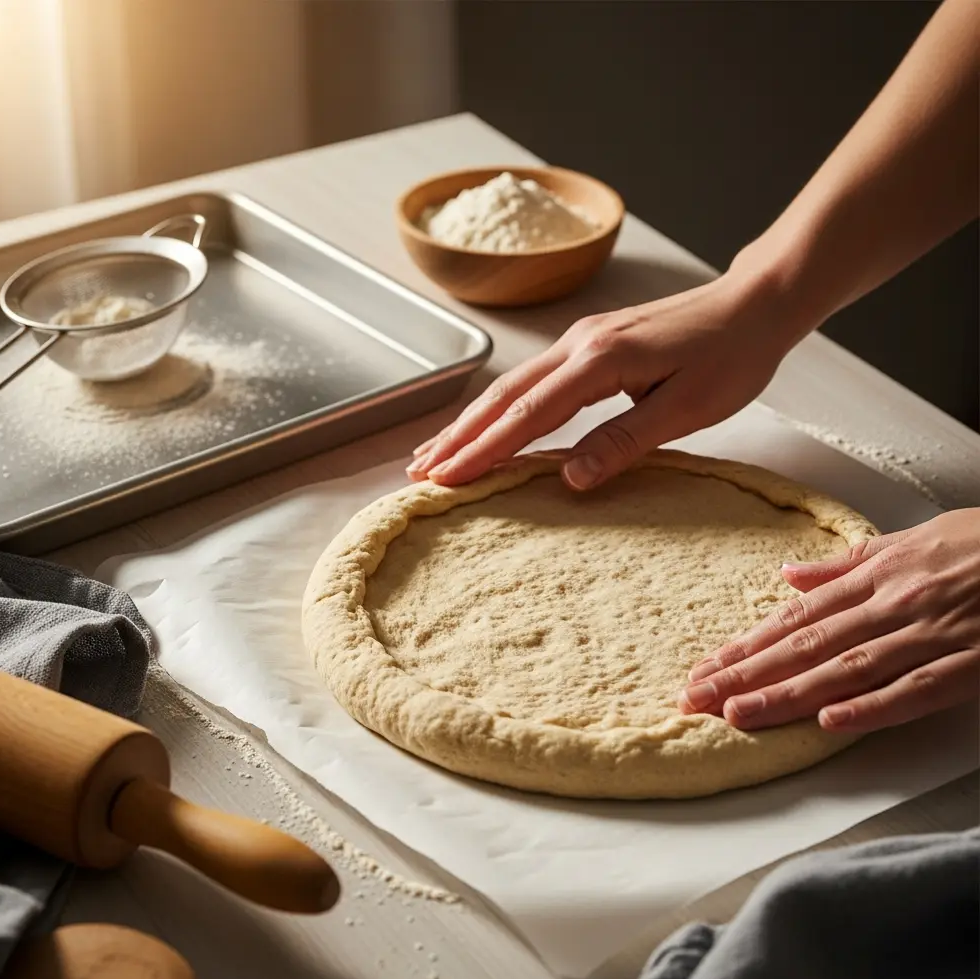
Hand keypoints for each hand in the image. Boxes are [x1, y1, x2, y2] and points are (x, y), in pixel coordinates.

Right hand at [406, 271, 800, 488]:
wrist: (755, 302)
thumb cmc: (731, 356)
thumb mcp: (687, 408)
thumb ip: (625, 441)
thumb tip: (570, 478)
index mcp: (599, 361)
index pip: (528, 416)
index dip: (484, 451)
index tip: (446, 480)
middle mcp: (578, 344)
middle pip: (503, 397)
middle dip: (459, 436)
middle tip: (419, 471)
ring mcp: (581, 339)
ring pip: (511, 386)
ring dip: (470, 420)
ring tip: (433, 451)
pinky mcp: (590, 343)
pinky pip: (531, 379)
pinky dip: (499, 405)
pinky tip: (487, 420)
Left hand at [679, 508, 979, 733]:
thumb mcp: (911, 540)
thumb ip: (847, 564)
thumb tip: (789, 577)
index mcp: (875, 578)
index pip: (795, 619)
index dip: (746, 646)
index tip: (706, 668)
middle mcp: (891, 605)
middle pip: (806, 646)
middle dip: (746, 675)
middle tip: (696, 698)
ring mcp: (930, 634)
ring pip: (847, 669)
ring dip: (789, 694)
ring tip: (738, 715)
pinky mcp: (972, 663)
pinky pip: (917, 689)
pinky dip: (873, 706)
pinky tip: (831, 723)